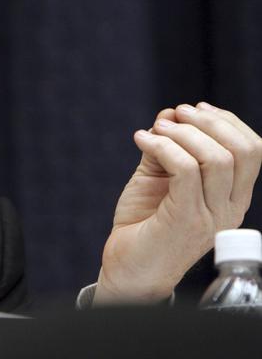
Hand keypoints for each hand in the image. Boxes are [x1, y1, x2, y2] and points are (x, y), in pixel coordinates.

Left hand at [95, 102, 261, 303]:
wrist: (129, 268)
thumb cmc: (144, 223)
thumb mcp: (160, 177)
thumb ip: (170, 147)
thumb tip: (172, 113)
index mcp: (232, 197)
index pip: (253, 150)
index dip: (227, 121)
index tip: (196, 109)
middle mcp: (230, 209)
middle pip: (242, 150)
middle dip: (208, 122)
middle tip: (175, 115)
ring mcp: (212, 216)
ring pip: (216, 158)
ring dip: (182, 133)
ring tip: (154, 130)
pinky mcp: (186, 220)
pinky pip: (185, 170)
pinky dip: (161, 146)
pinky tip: (142, 141)